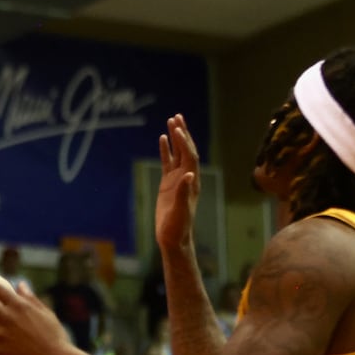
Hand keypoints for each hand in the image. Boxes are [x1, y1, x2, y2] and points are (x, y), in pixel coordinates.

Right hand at [155, 114, 201, 254]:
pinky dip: (166, 149)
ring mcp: (177, 179)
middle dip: (183, 133)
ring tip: (172, 121)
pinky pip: (168, 162)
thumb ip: (184, 193)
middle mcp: (187, 177)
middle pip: (186, 150)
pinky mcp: (168, 183)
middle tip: (177, 116)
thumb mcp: (181, 212)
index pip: (190, 157)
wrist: (173, 238)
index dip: (185, 143)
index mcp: (191, 182)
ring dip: (176, 137)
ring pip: (177, 153)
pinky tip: (162, 139)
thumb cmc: (178, 227)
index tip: (177, 129)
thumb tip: (189, 175)